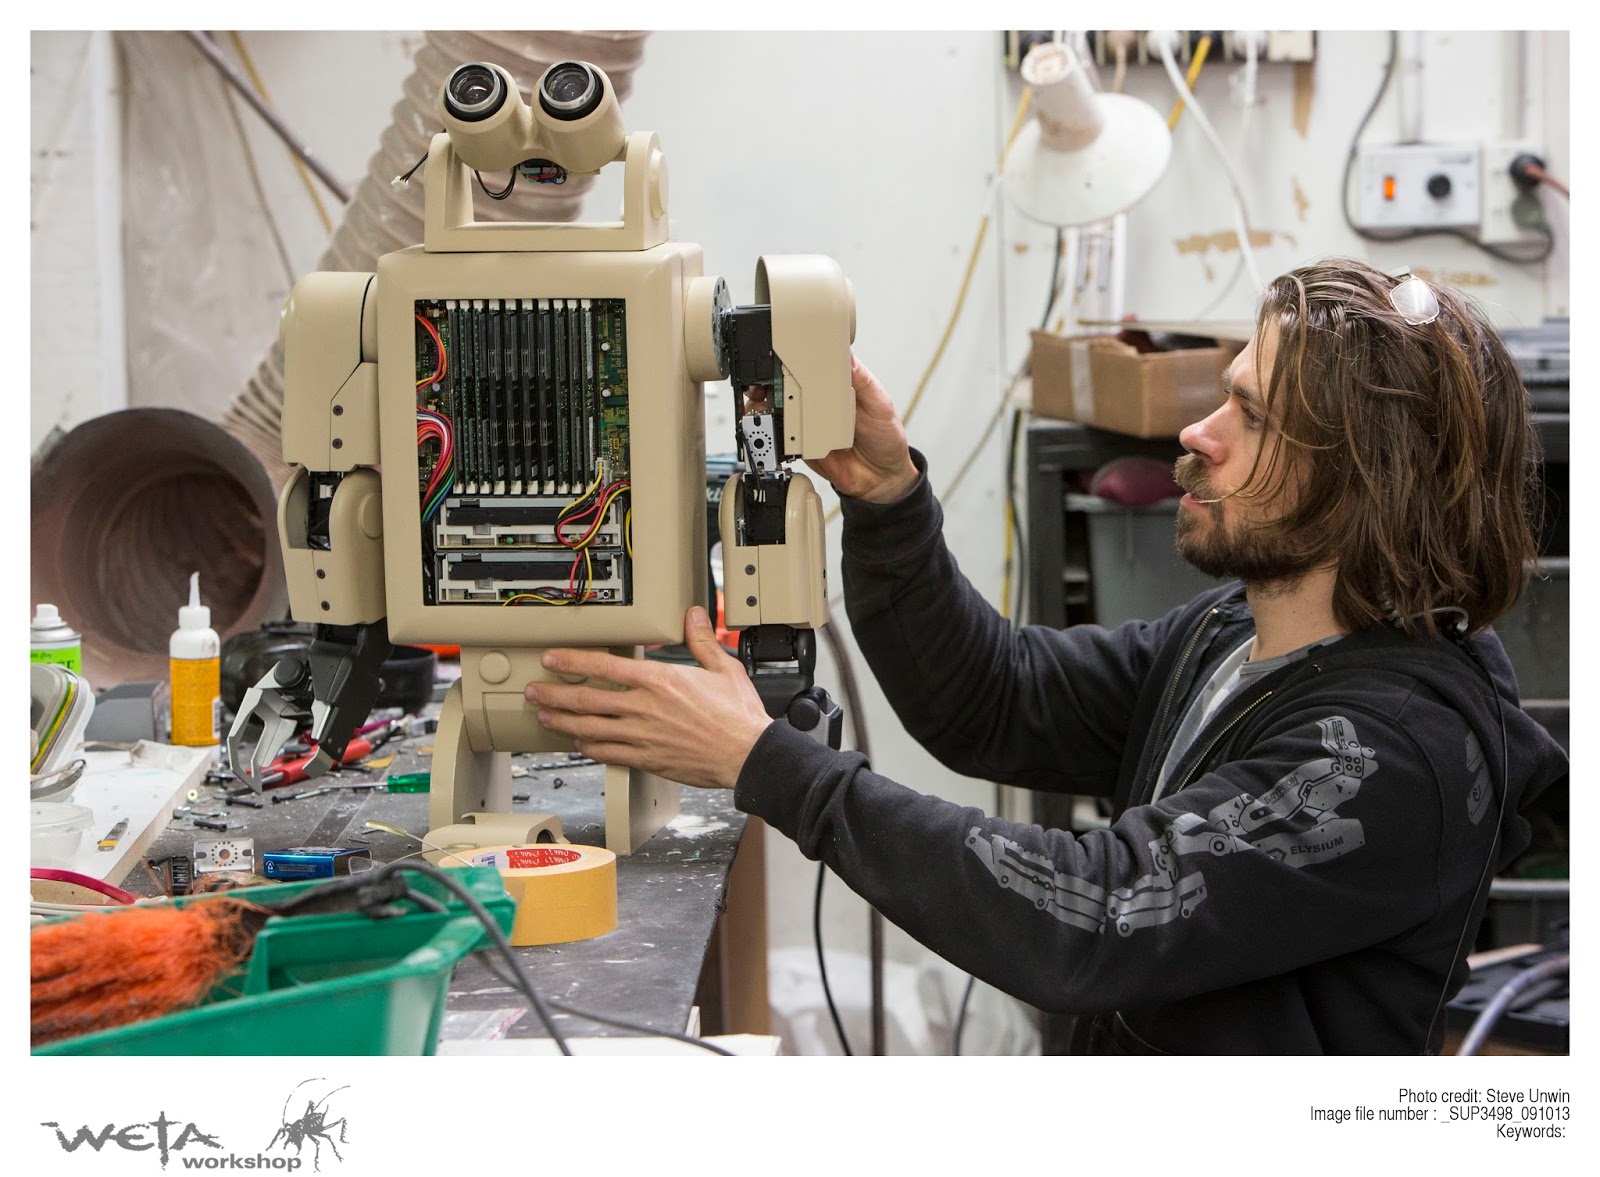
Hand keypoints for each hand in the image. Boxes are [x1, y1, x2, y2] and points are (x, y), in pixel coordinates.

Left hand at [524, 607, 772, 790]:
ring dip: (563, 722)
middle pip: (587, 699)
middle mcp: (644, 708)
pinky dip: (588, 747)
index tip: (553, 659)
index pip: (604, 666)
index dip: (572, 661)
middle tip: (535, 690)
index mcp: (659, 680)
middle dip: (554, 694)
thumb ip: (702, 640)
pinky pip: (608, 753)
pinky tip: (578, 743)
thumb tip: (693, 615)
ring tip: (545, 717)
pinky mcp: (646, 759)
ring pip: (590, 728)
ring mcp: (642, 736)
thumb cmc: (737, 715)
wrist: (746, 754)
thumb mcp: (722, 667)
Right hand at [743, 354, 918, 503]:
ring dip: (767, 402)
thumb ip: (863, 382)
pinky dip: (772, 430)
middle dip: (773, 377)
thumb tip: (848, 357)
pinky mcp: (801, 444)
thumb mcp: (880, 404)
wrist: (880, 478)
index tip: (787, 351)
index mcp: (838, 385)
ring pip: (780, 408)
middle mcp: (820, 401)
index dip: (799, 357)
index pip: (815, 364)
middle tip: (768, 377)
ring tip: (763, 398)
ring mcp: (808, 422)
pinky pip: (782, 435)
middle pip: (790, 384)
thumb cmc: (884, 437)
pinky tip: (771, 425)